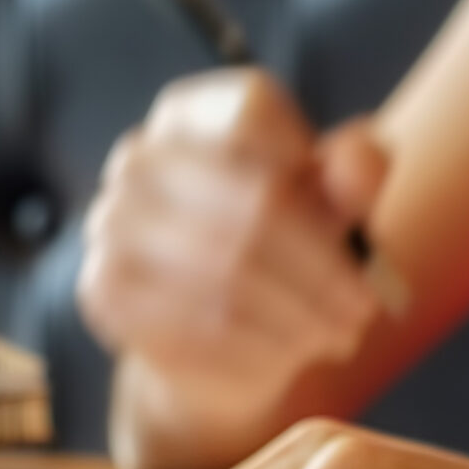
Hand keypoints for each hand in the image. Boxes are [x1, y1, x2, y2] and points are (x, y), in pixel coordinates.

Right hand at [78, 71, 389, 415]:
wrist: (214, 345)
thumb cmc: (279, 253)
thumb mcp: (331, 206)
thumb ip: (352, 173)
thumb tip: (361, 164)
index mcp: (192, 115)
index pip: (253, 111)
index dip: (311, 163)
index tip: (348, 216)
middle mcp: (141, 157)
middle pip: (254, 199)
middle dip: (323, 266)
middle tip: (363, 308)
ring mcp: (113, 222)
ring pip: (230, 271)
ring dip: (300, 314)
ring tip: (338, 335)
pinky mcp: (105, 289)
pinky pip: (197, 324)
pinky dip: (260, 348)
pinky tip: (290, 356)